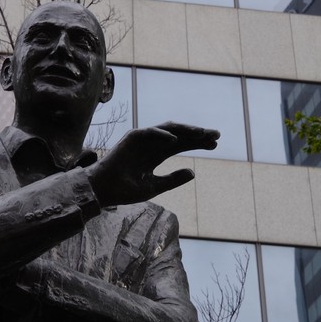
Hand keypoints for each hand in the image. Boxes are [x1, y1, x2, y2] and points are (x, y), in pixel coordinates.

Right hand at [88, 121, 218, 205]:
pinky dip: (163, 135)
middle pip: (179, 136)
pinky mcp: (131, 138)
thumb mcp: (154, 186)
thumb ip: (173, 180)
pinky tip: (176, 140)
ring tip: (201, 134)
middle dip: (197, 135)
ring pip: (168, 130)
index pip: (181, 145)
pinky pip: (150, 132)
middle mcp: (151, 145)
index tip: (215, 144)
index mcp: (156, 155)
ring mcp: (142, 140)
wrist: (104, 190)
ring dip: (185, 131)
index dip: (198, 143)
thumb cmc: (125, 190)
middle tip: (216, 135)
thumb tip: (193, 173)